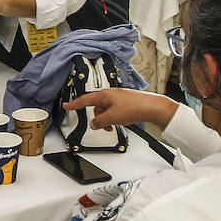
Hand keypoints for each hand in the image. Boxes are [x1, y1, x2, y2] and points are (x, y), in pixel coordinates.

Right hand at [63, 88, 177, 129]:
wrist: (153, 108)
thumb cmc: (135, 108)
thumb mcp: (112, 118)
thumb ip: (99, 122)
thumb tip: (94, 124)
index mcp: (105, 95)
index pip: (85, 100)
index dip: (74, 104)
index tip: (67, 105)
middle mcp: (111, 94)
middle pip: (97, 108)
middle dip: (99, 118)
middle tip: (105, 125)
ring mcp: (119, 99)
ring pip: (106, 111)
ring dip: (108, 120)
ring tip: (115, 125)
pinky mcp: (126, 103)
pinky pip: (114, 112)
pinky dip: (115, 118)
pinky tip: (122, 122)